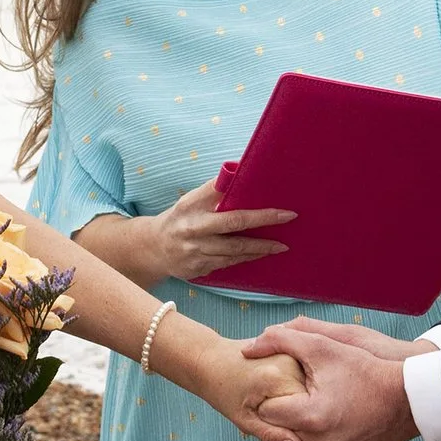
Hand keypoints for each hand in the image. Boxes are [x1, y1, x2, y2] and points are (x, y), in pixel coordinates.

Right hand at [138, 176, 294, 284]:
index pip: (231, 211)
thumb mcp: (191, 199)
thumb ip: (213, 190)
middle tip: (287, 221)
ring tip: (280, 246)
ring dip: (259, 250)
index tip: (282, 210)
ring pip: (235, 253)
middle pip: (235, 233)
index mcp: (193, 210)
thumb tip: (239, 171)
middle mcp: (195, 233)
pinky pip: (228, 264)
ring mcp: (197, 254)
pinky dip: (245, 259)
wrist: (153, 247)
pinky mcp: (199, 270)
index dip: (258, 213)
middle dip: (264, 231)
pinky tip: (259, 254)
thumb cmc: (180, 217)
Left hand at [209, 346, 306, 440]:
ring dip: (299, 410)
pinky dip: (298, 399)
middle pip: (310, 407)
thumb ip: (270, 433)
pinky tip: (281, 397)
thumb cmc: (223, 390)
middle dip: (294, 420)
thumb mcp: (243, 419)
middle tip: (264, 409)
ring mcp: (298, 358)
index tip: (265, 418)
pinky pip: (307, 388)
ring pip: (312, 399)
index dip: (287, 428)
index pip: (301, 417)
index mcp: (278, 377)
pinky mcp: (299, 359)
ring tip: (270, 402)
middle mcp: (294, 363)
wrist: (214, 359)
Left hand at [239, 319, 422, 440]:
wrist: (406, 401)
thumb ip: (281, 340)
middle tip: (274, 395)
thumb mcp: (324, 346)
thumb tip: (247, 348)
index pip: (264, 410)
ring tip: (286, 408)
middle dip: (269, 413)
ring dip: (279, 431)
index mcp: (312, 417)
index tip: (270, 381)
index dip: (264, 392)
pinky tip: (300, 423)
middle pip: (269, 434)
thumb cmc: (365, 369)